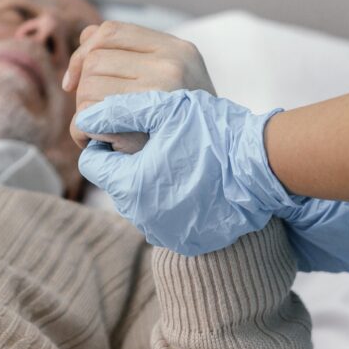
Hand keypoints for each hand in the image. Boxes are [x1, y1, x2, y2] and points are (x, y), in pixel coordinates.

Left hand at [64, 21, 215, 149]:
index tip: (74, 80)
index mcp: (177, 49)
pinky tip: (93, 141)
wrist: (215, 164)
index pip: (111, 31)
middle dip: (82, 86)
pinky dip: (81, 130)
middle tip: (93, 113)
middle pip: (95, 60)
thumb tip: (85, 38)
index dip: (84, 51)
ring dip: (83, 111)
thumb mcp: (171, 79)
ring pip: (88, 87)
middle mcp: (172, 64)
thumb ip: (133, 55)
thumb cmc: (185, 125)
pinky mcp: (144, 124)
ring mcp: (162, 92)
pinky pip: (89, 115)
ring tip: (97, 129)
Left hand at [76, 89, 296, 255]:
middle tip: (155, 135)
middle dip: (126, 158)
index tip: (126, 123)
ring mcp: (162, 231)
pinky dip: (169, 196)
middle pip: (115, 181)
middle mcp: (140, 216)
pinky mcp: (184, 240)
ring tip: (178, 154)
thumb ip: (120, 110)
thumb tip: (86, 116)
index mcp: (130, 185)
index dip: (104, 137)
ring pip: (138, 198)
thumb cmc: (214, 134)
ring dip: (148, 177)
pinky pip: (162, 214)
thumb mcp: (165, 109)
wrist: (263, 171)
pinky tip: (192, 175)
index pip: (92, 161)